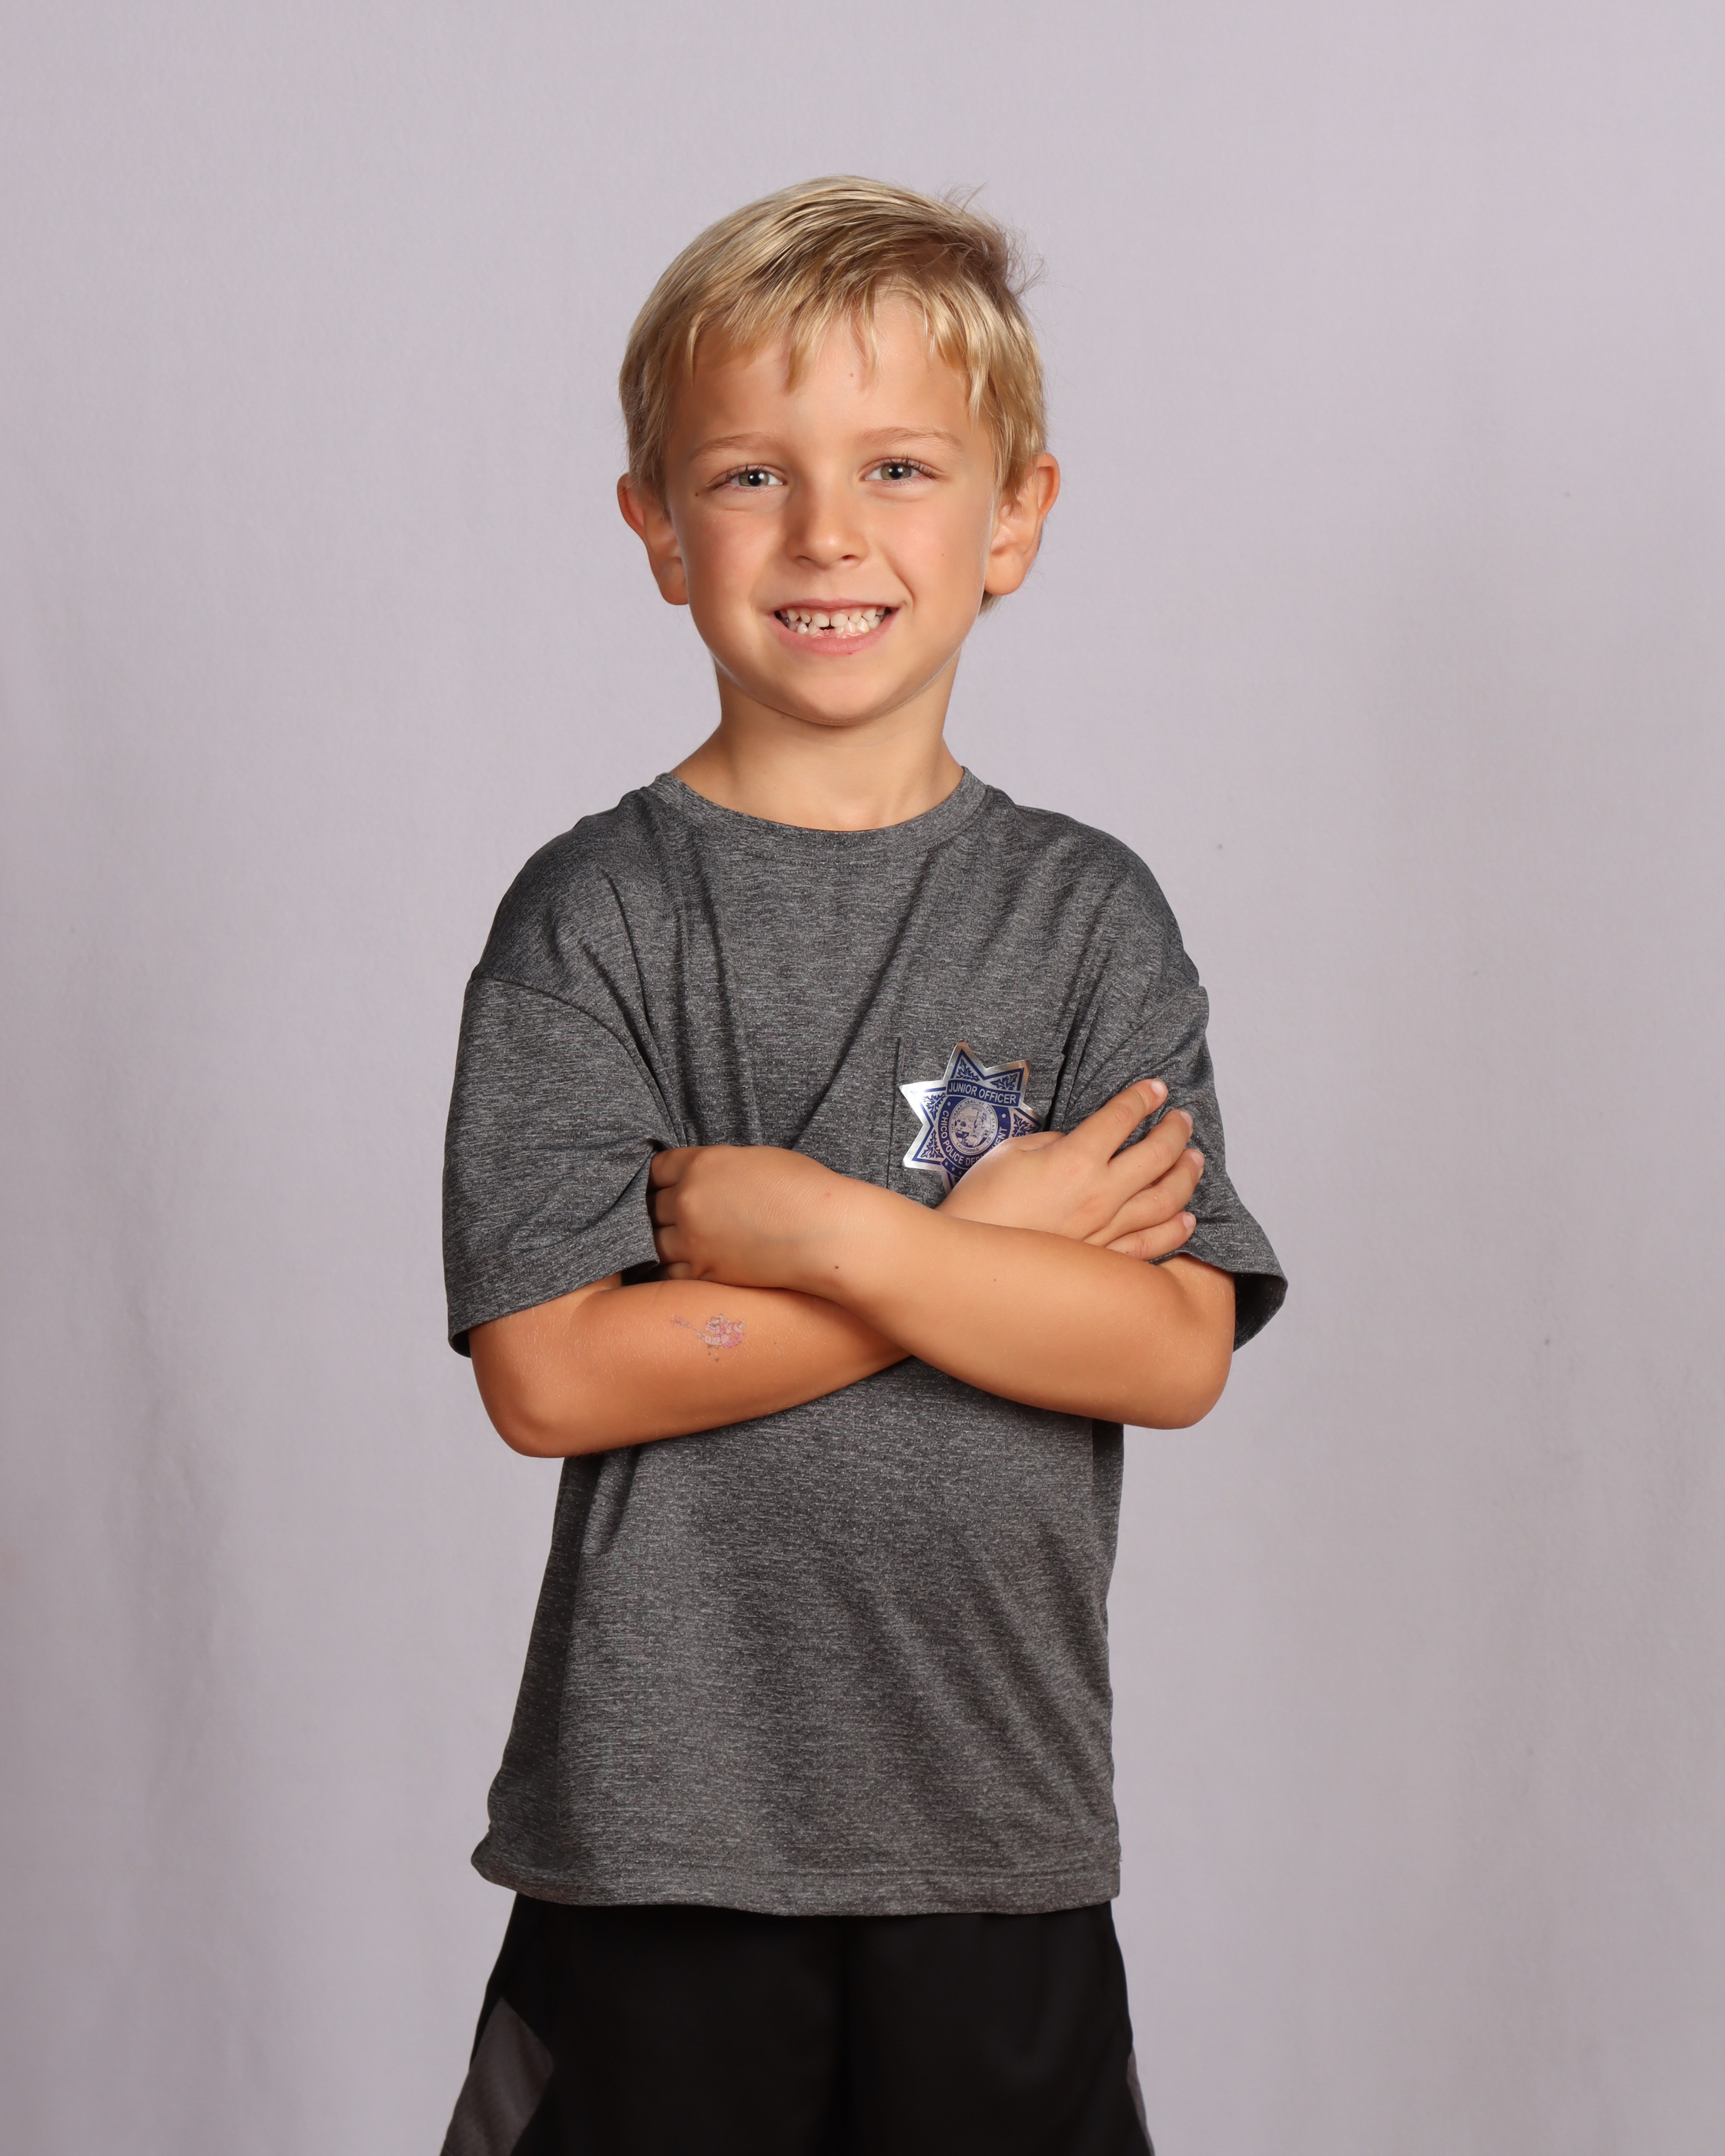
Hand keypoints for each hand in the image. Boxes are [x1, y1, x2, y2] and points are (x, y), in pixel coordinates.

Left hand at [649, 1143, 860, 1287]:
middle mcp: (689, 1200)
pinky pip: (668, 1272)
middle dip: (660, 1209)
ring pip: (653, 1241)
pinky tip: (682, 1265)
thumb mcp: (756, 1159)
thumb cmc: (806, 1191)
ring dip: (662, 1240)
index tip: (665, 1186)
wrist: (827, 1236)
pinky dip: (671, 1269)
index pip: (656, 1169)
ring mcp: (693, 1240)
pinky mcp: (704, 1273)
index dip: (660, 1178)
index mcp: (702, 1164)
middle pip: (650, 1205)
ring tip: (677, 1242)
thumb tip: (704, 1178)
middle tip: (671, 1216)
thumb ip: (718, 1167)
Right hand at [938, 1079, 1204, 1259]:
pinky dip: (1175, 1229)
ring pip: (1166, 1200)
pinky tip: (1187, 1218)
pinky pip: (1152, 1245)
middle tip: (1183, 1119)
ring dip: (1186, 1176)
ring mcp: (1107, 1231)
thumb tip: (1078, 1144)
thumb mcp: (1010, 1153)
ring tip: (1195, 1160)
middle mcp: (1100, 1194)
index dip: (1142, 1098)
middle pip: (1157, 1155)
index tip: (1156, 1089)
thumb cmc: (979, 1205)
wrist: (967, 1265)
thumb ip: (1053, 1143)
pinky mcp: (1104, 1261)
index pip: (1122, 1117)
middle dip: (1175, 1131)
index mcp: (1075, 1158)